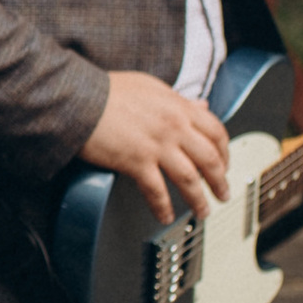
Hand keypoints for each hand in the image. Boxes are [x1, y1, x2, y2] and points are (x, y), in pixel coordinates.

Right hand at [82, 71, 229, 223]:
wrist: (78, 98)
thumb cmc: (106, 91)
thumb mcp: (149, 86)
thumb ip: (177, 99)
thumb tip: (200, 106)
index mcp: (179, 107)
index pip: (216, 132)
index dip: (225, 152)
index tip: (224, 164)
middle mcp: (173, 127)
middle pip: (210, 159)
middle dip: (220, 181)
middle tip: (222, 194)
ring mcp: (156, 145)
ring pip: (190, 179)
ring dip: (199, 199)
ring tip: (202, 211)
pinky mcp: (136, 161)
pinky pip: (157, 190)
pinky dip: (163, 207)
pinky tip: (165, 215)